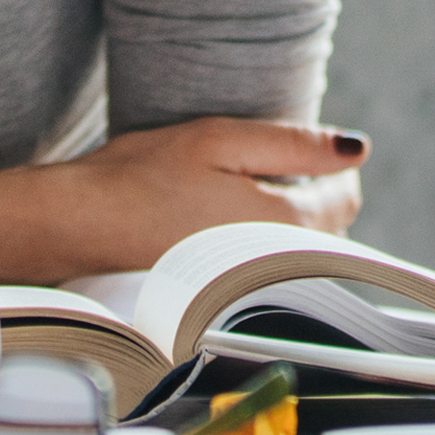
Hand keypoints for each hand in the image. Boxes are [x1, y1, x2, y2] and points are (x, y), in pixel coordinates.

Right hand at [44, 118, 367, 274]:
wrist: (77, 224)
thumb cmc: (143, 176)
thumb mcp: (222, 140)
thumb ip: (293, 144)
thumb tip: (357, 150)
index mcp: (283, 222)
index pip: (344, 200)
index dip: (332, 168)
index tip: (301, 151)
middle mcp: (274, 264)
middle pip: (324, 231)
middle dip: (310, 197)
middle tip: (264, 166)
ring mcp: (247, 285)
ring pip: (292, 251)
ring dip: (283, 223)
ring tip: (236, 192)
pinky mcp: (220, 294)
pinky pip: (260, 266)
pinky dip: (254, 243)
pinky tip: (214, 221)